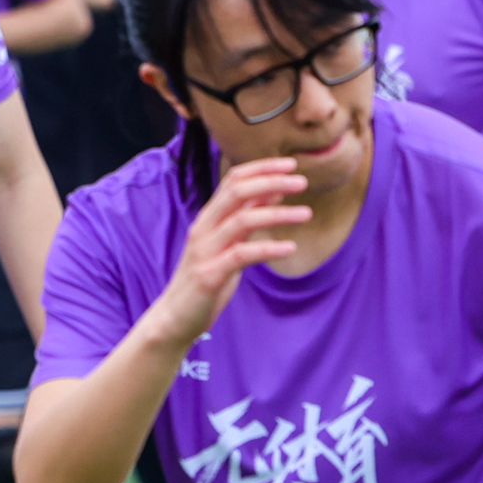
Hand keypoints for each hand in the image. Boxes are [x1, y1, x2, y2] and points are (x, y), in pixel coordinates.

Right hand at [137, 157, 310, 350]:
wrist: (175, 317)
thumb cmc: (206, 278)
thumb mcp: (229, 243)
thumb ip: (246, 217)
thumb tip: (273, 191)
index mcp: (208, 218)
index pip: (233, 180)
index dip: (262, 168)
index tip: (290, 165)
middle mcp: (204, 228)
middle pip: (236, 191)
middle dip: (271, 181)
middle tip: (302, 183)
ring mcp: (205, 250)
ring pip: (242, 220)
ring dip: (277, 214)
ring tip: (306, 214)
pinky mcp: (209, 274)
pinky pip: (242, 255)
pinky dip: (268, 248)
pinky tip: (290, 248)